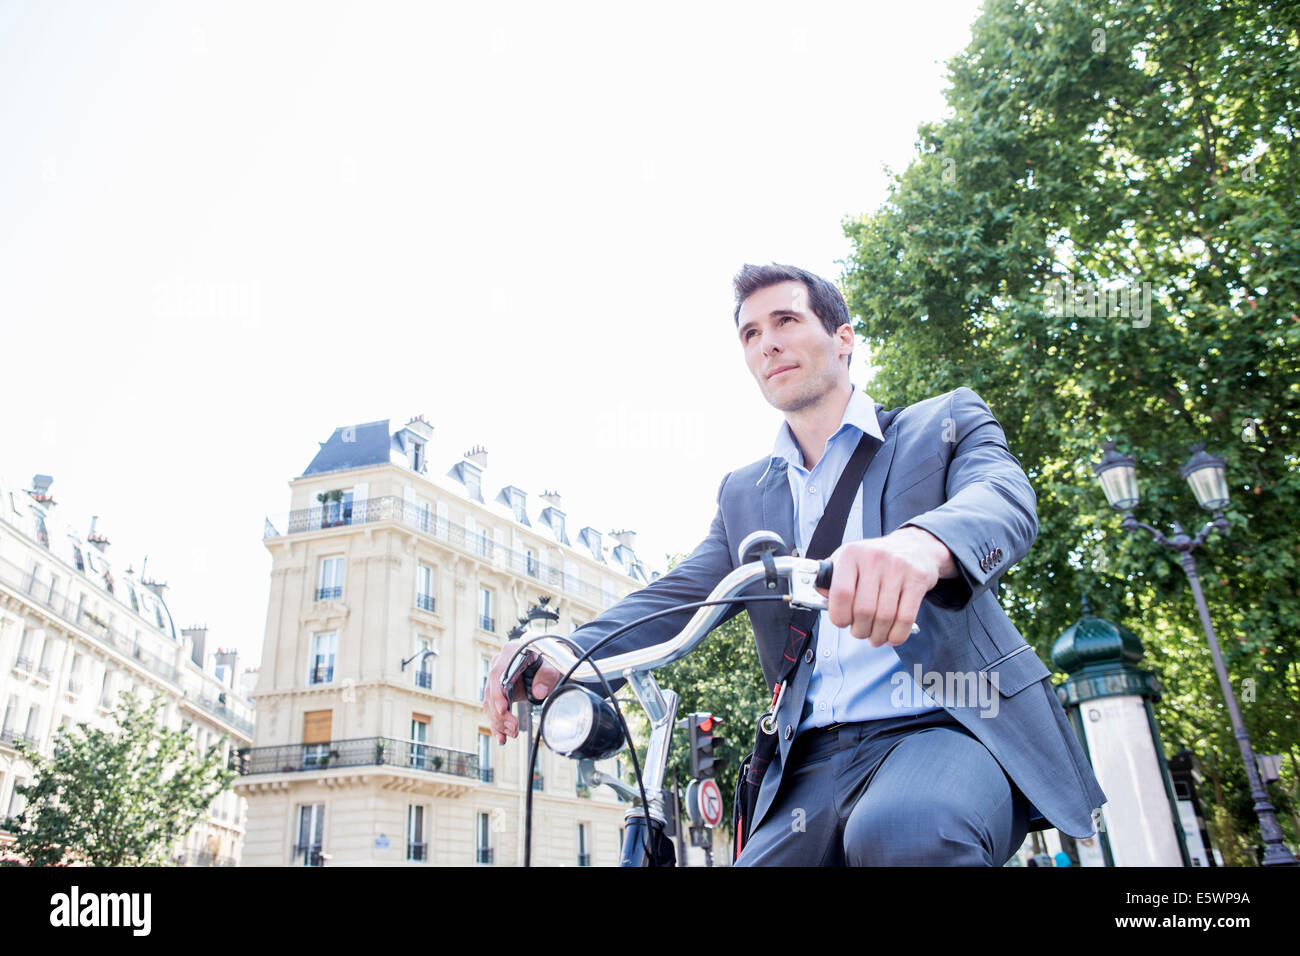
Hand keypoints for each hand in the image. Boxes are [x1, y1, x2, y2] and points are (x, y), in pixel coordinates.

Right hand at [484, 640, 563, 743]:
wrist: (551, 664)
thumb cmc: (552, 661)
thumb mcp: (553, 665)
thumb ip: (547, 675)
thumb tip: (539, 692)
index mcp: (510, 653)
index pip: (497, 676)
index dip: (498, 694)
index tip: (504, 710)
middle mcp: (500, 664)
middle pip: (491, 692)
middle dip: (500, 714)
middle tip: (514, 728)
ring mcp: (497, 678)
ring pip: (490, 703)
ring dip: (499, 721)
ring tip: (512, 733)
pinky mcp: (500, 691)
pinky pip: (493, 709)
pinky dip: (497, 724)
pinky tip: (501, 737)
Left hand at [822, 527, 953, 646]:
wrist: (912, 545)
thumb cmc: (874, 558)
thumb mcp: (848, 560)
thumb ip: (831, 580)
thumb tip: (821, 599)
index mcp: (851, 554)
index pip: (841, 593)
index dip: (839, 615)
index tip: (841, 622)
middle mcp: (874, 558)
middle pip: (864, 610)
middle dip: (860, 630)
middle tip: (860, 632)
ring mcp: (898, 567)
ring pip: (885, 617)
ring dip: (878, 635)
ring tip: (875, 636)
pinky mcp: (917, 578)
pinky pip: (906, 617)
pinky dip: (897, 634)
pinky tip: (891, 635)